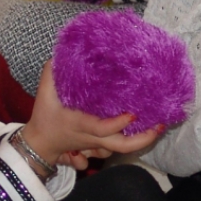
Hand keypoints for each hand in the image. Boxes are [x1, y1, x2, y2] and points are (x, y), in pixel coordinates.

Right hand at [21, 62, 163, 169]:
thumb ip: (53, 72)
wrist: (40, 144)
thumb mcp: (45, 93)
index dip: (118, 124)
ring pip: (122, 149)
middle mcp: (93, 137)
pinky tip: (147, 128)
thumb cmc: (45, 117)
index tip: (133, 114)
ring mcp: (98, 144)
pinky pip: (119, 147)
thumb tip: (63, 51)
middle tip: (160, 125)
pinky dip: (134, 140)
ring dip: (142, 140)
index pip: (102, 128)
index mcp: (81, 123)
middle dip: (142, 139)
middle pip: (120, 146)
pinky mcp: (100, 146)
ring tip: (159, 125)